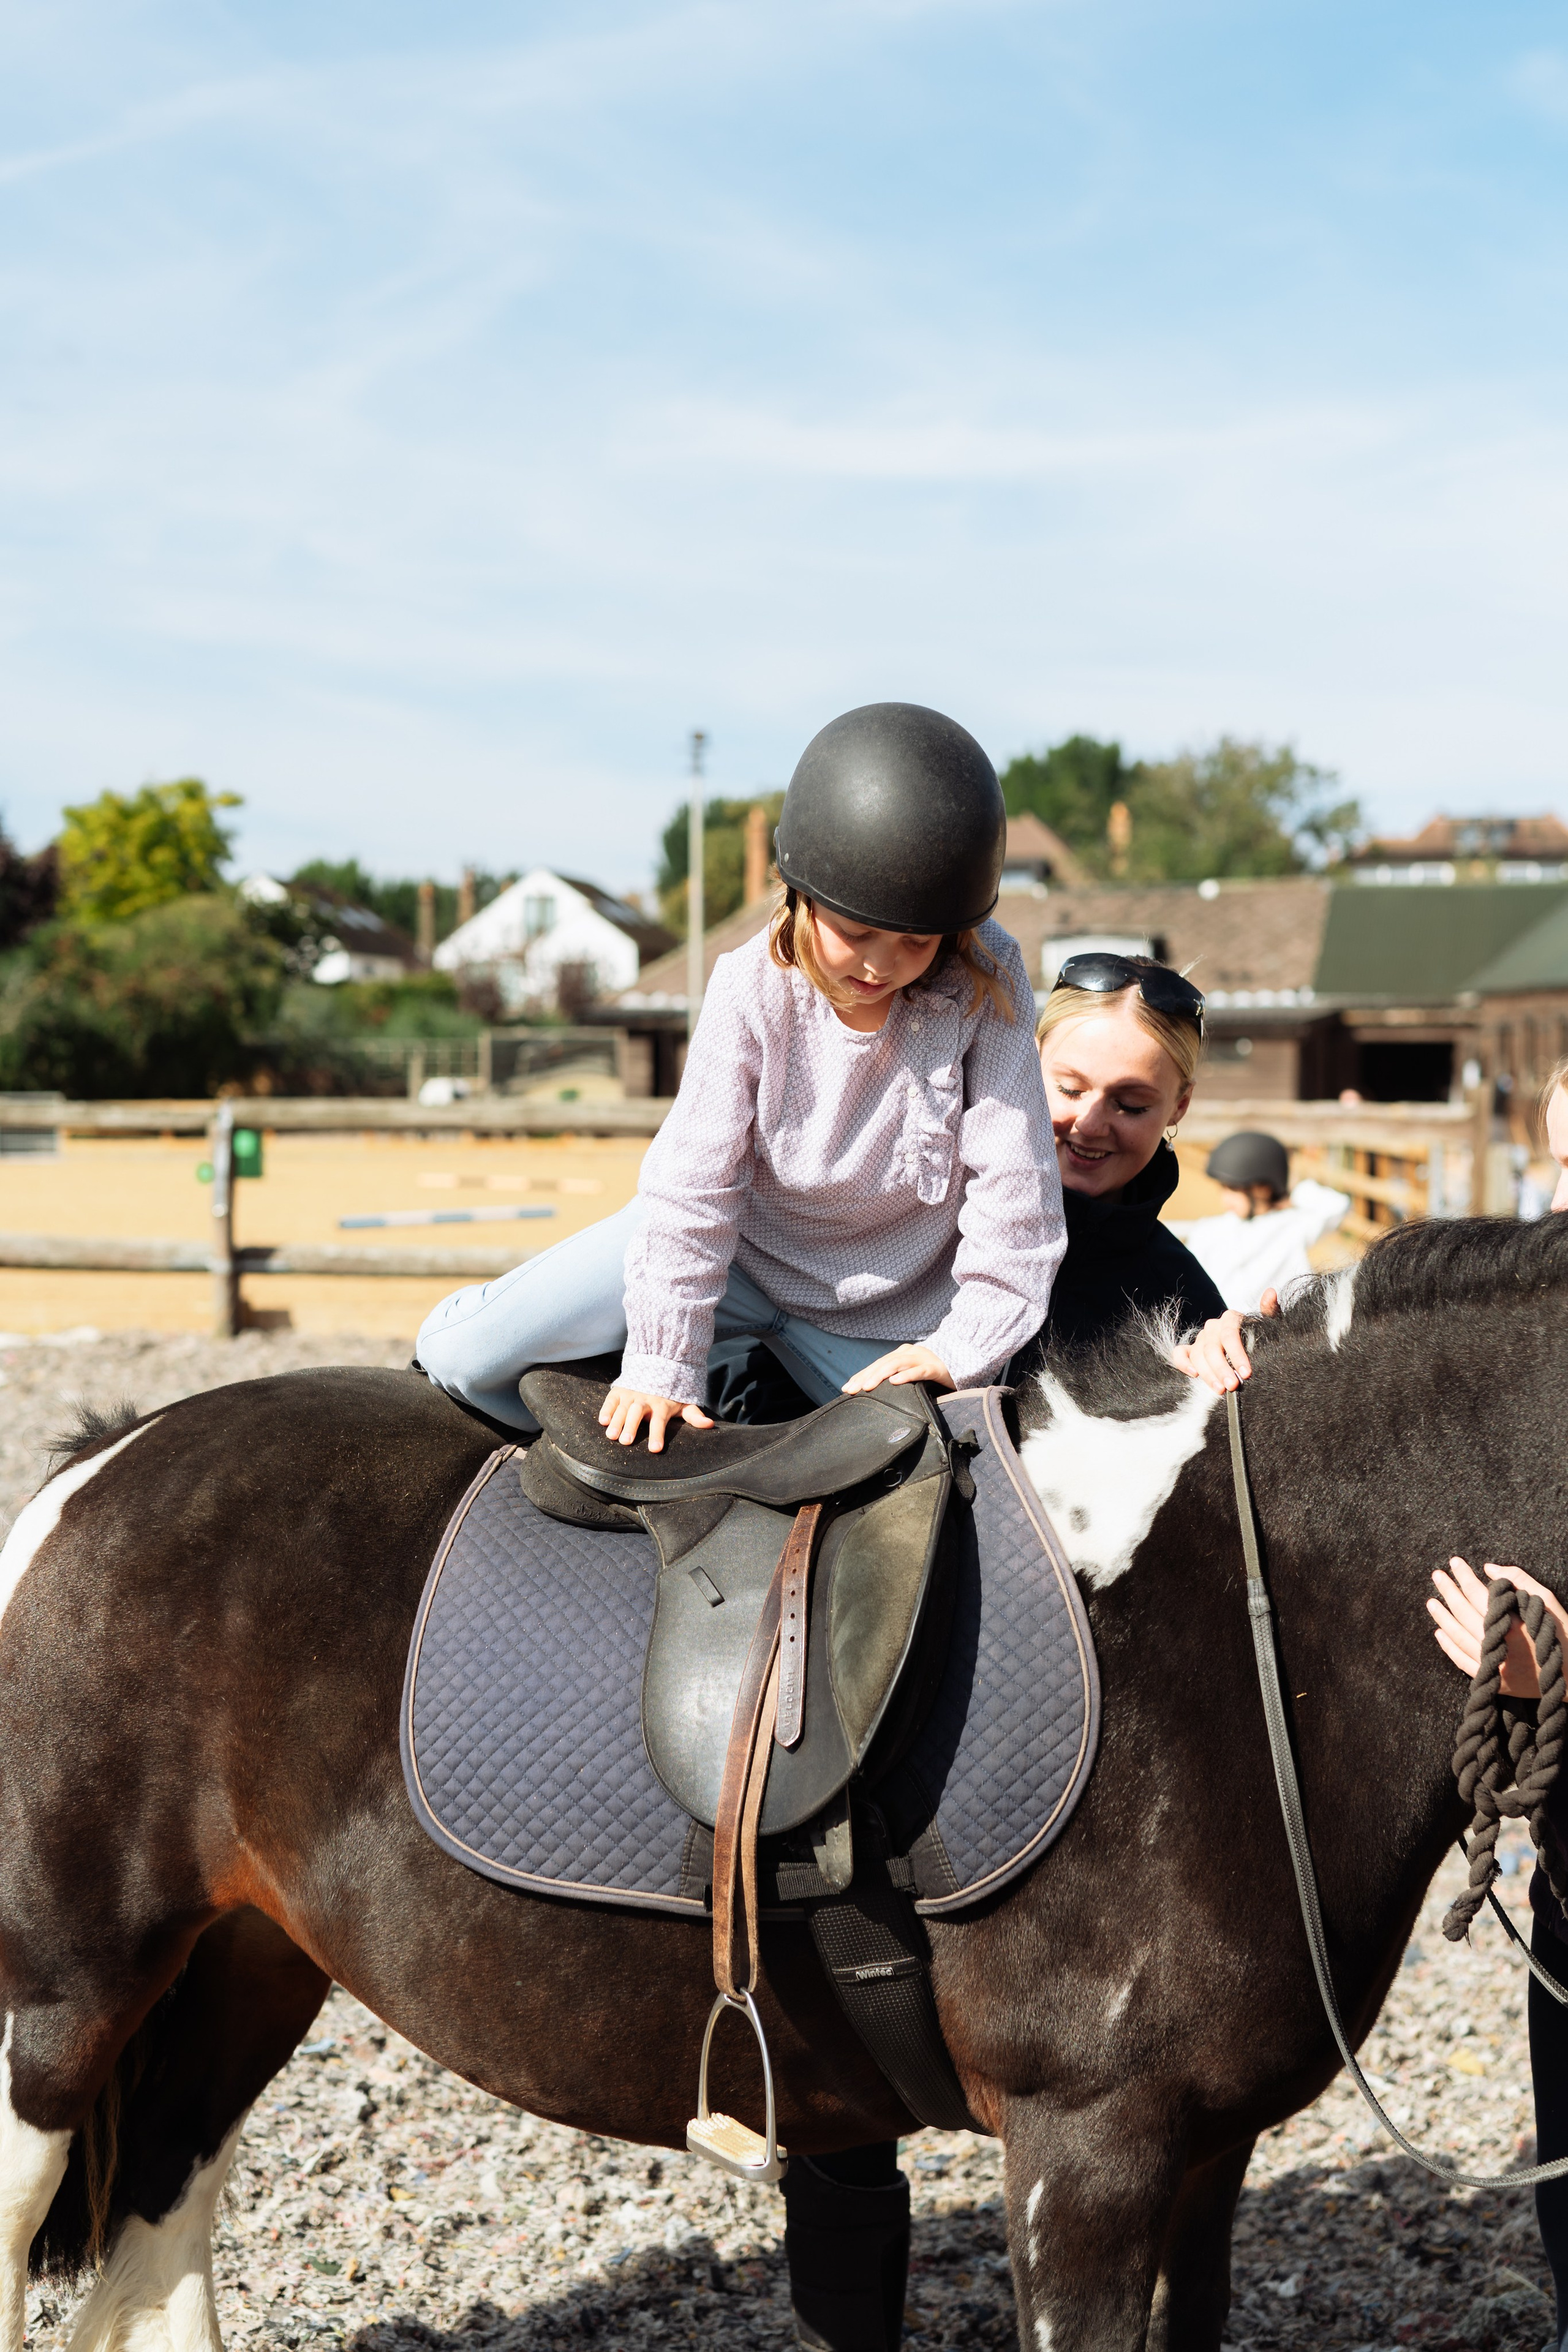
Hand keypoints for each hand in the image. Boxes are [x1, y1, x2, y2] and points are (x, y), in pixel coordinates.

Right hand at [598, 1387, 713, 1451]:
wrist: (658, 1365)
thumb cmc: (671, 1393)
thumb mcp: (685, 1403)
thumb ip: (695, 1415)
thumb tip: (710, 1425)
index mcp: (661, 1406)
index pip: (659, 1422)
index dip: (657, 1435)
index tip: (655, 1450)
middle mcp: (645, 1400)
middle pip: (637, 1414)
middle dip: (631, 1427)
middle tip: (626, 1442)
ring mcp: (631, 1394)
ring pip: (623, 1408)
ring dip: (616, 1422)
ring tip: (611, 1436)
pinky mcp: (619, 1391)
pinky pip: (611, 1400)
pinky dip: (607, 1409)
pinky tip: (603, 1421)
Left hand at [842, 1344, 953, 1394]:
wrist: (961, 1364)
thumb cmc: (932, 1373)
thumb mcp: (911, 1373)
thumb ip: (896, 1378)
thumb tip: (874, 1393)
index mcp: (901, 1354)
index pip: (876, 1365)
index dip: (860, 1375)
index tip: (846, 1389)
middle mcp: (909, 1353)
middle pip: (883, 1364)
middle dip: (865, 1376)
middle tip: (852, 1390)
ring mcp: (922, 1358)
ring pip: (897, 1365)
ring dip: (880, 1375)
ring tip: (867, 1387)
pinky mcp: (935, 1368)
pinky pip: (918, 1371)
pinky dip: (906, 1376)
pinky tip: (894, 1382)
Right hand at [1170, 1290, 1280, 1394]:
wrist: (1251, 1348)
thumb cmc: (1261, 1337)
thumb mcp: (1269, 1326)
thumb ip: (1270, 1311)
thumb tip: (1270, 1292)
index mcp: (1231, 1318)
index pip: (1229, 1335)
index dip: (1237, 1354)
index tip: (1246, 1373)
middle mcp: (1213, 1326)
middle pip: (1212, 1348)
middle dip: (1222, 1369)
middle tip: (1233, 1385)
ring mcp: (1201, 1338)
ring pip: (1198, 1354)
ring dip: (1208, 1373)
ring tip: (1221, 1389)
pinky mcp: (1191, 1350)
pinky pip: (1180, 1354)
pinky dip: (1183, 1363)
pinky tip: (1194, 1375)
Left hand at [1427, 1555, 1567, 1697]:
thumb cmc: (1562, 1634)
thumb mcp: (1547, 1602)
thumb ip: (1519, 1580)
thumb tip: (1488, 1567)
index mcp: (1514, 1623)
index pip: (1479, 1594)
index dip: (1465, 1576)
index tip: (1454, 1562)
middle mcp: (1500, 1644)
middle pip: (1464, 1613)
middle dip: (1448, 1591)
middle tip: (1437, 1575)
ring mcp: (1495, 1666)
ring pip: (1458, 1637)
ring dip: (1443, 1618)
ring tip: (1431, 1601)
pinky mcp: (1495, 1682)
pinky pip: (1463, 1662)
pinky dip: (1449, 1647)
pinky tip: (1439, 1633)